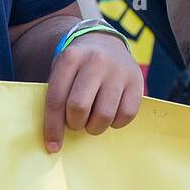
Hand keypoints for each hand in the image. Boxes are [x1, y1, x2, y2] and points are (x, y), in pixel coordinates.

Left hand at [43, 31, 141, 150]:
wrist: (105, 43)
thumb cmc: (78, 68)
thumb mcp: (62, 73)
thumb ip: (57, 99)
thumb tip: (55, 140)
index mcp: (70, 58)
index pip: (56, 99)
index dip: (52, 127)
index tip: (52, 146)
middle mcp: (95, 60)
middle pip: (79, 107)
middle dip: (75, 124)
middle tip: (77, 122)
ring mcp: (118, 70)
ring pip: (104, 114)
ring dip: (95, 127)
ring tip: (92, 120)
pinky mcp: (136, 80)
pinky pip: (126, 115)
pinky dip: (116, 123)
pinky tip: (110, 115)